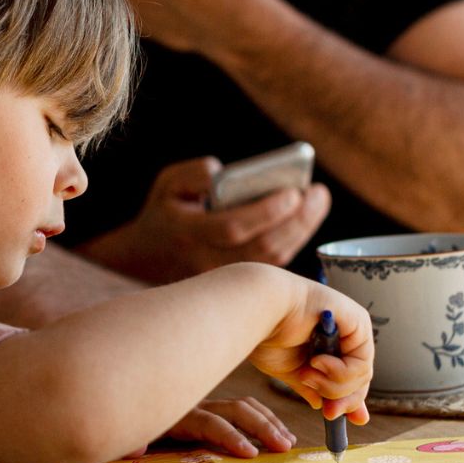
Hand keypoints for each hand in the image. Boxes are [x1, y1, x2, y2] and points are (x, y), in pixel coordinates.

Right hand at [77, 157, 330, 282]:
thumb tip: (227, 175)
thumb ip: (196, 174)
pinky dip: (292, 243)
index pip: (232, 227)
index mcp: (186, 232)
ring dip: (301, 232)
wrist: (144, 259)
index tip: (294, 192)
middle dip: (297, 220)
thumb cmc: (164, 212)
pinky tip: (304, 221)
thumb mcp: (168, 183)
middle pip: (262, 249)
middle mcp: (204, 262)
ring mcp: (221, 280)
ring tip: (318, 202)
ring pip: (272, 261)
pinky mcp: (234, 288)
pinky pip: (271, 267)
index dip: (266, 212)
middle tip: (319, 193)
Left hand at [117, 396, 296, 459]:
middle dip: (261, 426)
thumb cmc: (128, 424)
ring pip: (242, 405)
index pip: (210, 423)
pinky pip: (241, 408)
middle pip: (235, 409)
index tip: (252, 454)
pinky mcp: (209, 408)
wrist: (123, 397)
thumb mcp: (128, 433)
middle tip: (283, 448)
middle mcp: (194, 405)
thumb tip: (135, 449)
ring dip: (267, 421)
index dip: (230, 436)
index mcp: (177, 415)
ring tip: (287, 441)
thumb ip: (131, 441)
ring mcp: (204, 405)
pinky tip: (278, 432)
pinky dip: (263, 417)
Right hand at [248, 285, 374, 425]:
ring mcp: (355, 325)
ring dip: (333, 385)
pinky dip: (338, 372)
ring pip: (362, 375)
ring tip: (308, 374)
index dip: (347, 401)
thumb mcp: (294, 372)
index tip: (333, 416)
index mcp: (332, 340)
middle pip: (361, 379)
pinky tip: (316, 361)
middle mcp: (348, 331)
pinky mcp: (358, 321)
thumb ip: (314, 388)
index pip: (351, 376)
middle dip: (342, 400)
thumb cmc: (267, 335)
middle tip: (327, 412)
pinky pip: (361, 363)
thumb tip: (326, 407)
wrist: (258, 312)